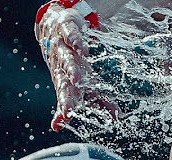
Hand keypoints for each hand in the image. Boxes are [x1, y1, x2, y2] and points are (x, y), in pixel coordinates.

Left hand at [35, 3, 117, 130]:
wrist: (54, 26)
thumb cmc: (72, 61)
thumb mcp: (86, 81)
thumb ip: (99, 102)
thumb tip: (117, 118)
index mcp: (65, 81)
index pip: (66, 98)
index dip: (66, 108)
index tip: (64, 122)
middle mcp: (61, 67)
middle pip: (64, 83)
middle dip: (67, 97)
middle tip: (68, 110)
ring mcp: (62, 47)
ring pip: (66, 60)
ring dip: (71, 69)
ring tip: (77, 79)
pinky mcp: (66, 29)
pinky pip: (70, 36)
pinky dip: (76, 42)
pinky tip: (84, 50)